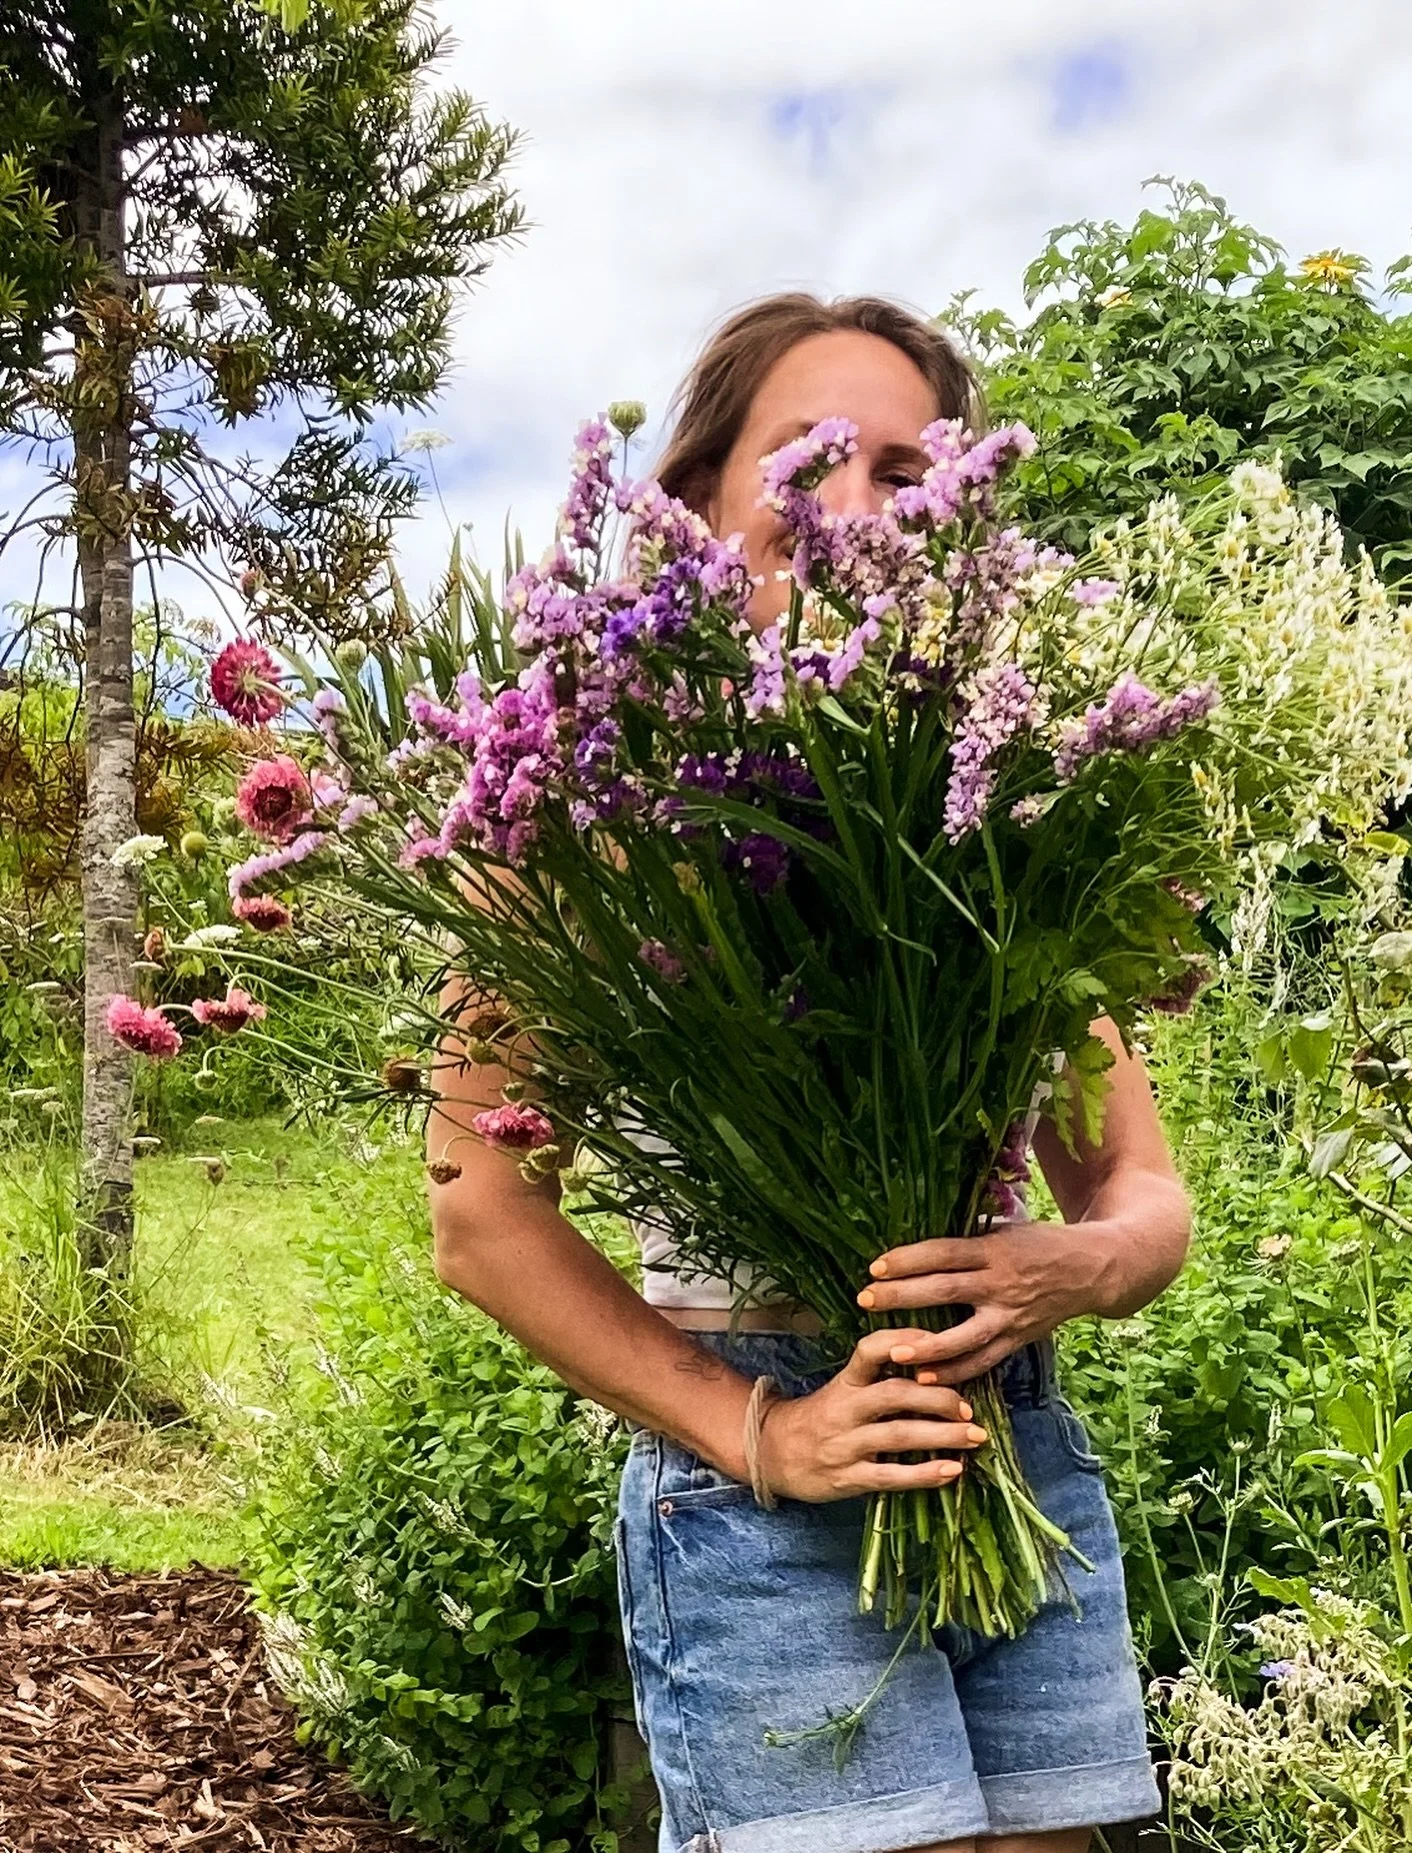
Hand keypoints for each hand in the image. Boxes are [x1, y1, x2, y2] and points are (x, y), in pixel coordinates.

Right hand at [757, 1327, 988, 1502]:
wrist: (773, 1453)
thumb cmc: (822, 1416)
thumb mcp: (843, 1387)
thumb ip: (880, 1377)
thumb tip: (937, 1364)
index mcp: (846, 1380)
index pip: (870, 1349)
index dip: (904, 1341)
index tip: (938, 1341)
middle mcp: (845, 1408)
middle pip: (895, 1394)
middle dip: (938, 1398)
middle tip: (968, 1407)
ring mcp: (846, 1444)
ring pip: (899, 1436)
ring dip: (943, 1436)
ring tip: (975, 1437)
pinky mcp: (848, 1478)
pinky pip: (891, 1476)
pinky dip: (925, 1474)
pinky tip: (953, 1471)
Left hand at [855, 1221, 1114, 1385]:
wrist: (1092, 1269)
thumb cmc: (1040, 1243)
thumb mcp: (1007, 1229)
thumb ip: (969, 1239)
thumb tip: (920, 1243)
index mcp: (994, 1250)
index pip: (944, 1253)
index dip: (908, 1259)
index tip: (875, 1266)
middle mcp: (1001, 1283)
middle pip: (945, 1291)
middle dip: (902, 1296)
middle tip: (866, 1300)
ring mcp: (1010, 1316)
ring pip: (963, 1335)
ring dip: (926, 1346)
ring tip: (892, 1352)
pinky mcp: (1018, 1339)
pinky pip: (983, 1360)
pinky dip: (955, 1371)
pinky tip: (925, 1378)